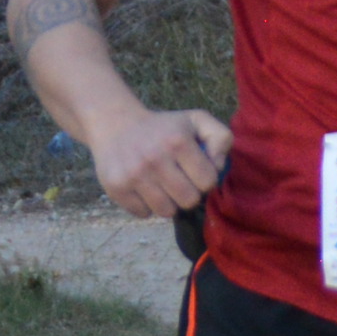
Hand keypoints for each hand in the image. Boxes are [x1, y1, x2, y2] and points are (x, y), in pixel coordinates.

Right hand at [91, 105, 231, 218]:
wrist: (116, 124)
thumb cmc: (164, 127)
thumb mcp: (196, 121)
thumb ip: (220, 138)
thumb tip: (219, 166)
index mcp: (178, 141)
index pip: (208, 182)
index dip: (205, 179)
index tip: (195, 170)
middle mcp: (154, 158)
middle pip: (189, 200)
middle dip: (188, 193)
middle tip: (179, 180)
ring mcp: (133, 175)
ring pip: (166, 211)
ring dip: (168, 202)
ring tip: (162, 185)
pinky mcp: (117, 188)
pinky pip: (144, 214)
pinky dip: (146, 205)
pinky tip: (143, 188)